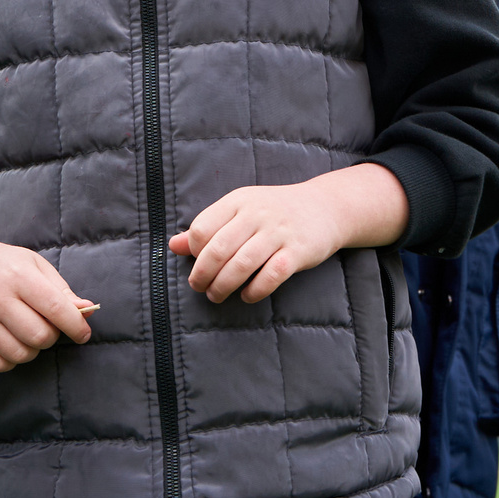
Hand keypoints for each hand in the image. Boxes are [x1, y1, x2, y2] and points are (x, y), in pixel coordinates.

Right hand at [0, 219, 93, 372]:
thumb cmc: (8, 267)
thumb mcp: (37, 267)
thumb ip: (63, 291)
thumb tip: (88, 311)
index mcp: (19, 275)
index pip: (55, 308)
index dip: (75, 325)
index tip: (83, 334)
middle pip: (39, 336)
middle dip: (51, 337)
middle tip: (47, 326)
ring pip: (20, 354)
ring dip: (32, 350)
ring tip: (28, 334)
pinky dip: (11, 360)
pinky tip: (11, 342)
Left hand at [169, 165, 407, 303]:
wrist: (325, 207)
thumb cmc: (274, 212)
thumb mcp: (240, 211)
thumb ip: (209, 227)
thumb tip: (174, 245)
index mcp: (239, 201)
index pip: (202, 228)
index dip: (194, 252)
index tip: (197, 264)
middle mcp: (257, 214)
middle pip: (217, 249)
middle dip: (203, 275)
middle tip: (200, 287)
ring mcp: (278, 232)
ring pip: (241, 265)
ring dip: (223, 286)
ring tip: (217, 296)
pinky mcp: (297, 251)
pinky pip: (270, 277)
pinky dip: (254, 291)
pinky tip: (247, 296)